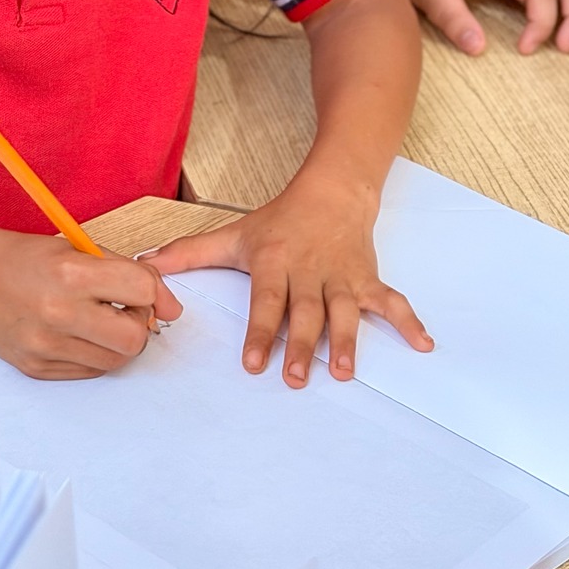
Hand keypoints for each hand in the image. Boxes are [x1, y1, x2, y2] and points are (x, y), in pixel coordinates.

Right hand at [0, 226, 181, 380]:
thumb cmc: (25, 258)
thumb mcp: (78, 248)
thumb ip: (125, 272)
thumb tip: (168, 307)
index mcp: (71, 273)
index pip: (141, 290)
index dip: (157, 294)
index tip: (155, 297)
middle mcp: (58, 312)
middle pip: (133, 339)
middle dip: (139, 324)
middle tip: (125, 311)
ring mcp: (45, 345)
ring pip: (114, 362)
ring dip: (117, 343)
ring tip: (99, 321)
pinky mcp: (36, 367)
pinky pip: (87, 372)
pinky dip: (92, 355)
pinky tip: (77, 333)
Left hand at [144, 181, 430, 387]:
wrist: (333, 189)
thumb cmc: (279, 220)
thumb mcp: (233, 234)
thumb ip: (189, 255)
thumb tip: (145, 266)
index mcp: (274, 262)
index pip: (266, 300)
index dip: (260, 331)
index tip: (253, 363)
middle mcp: (309, 271)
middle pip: (305, 312)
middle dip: (301, 345)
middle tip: (296, 379)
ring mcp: (342, 276)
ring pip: (345, 311)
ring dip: (347, 341)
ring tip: (345, 372)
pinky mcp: (368, 278)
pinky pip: (391, 301)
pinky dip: (409, 322)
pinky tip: (423, 346)